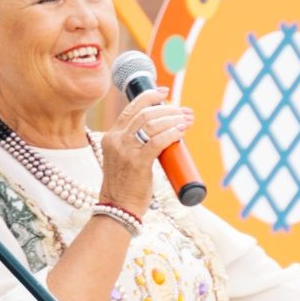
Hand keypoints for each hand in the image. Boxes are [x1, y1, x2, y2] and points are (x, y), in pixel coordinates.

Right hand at [93, 85, 191, 217]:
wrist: (118, 208)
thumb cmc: (125, 186)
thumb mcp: (124, 158)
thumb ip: (136, 144)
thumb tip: (163, 131)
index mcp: (111, 136)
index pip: (131, 108)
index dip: (149, 96)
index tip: (164, 92)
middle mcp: (117, 140)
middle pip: (145, 113)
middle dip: (168, 109)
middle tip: (184, 111)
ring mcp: (126, 150)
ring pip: (152, 123)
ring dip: (174, 119)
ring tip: (187, 120)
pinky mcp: (138, 162)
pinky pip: (158, 141)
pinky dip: (173, 133)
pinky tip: (182, 131)